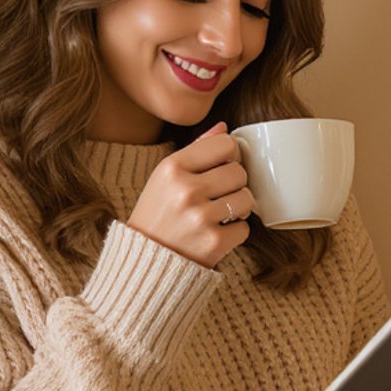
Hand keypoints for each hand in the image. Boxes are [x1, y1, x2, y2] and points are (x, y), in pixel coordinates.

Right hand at [125, 122, 255, 268]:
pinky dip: (235, 233)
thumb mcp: (165, 177)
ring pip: (247, 199)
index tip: (221, 167)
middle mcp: (185, 190)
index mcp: (172, 168)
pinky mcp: (213, 243)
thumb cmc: (158, 214)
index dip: (229, 155)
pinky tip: (216, 233)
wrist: (144, 262)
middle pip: (239, 171)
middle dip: (234, 184)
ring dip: (238, 208)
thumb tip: (223, 128)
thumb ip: (195, 150)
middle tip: (219, 195)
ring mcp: (200, 217)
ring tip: (220, 214)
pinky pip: (245, 229)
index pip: (225, 144)